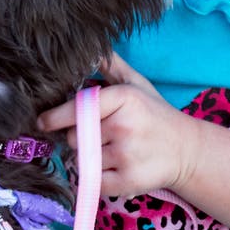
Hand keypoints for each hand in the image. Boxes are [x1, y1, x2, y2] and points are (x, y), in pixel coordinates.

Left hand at [37, 53, 197, 197]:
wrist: (188, 150)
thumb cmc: (156, 116)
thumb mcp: (137, 84)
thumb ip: (112, 67)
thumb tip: (89, 48)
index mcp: (124, 99)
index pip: (77, 108)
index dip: (55, 117)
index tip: (42, 121)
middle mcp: (124, 126)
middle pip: (74, 137)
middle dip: (80, 138)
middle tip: (100, 137)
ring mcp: (126, 155)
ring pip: (82, 160)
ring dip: (89, 159)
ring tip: (112, 152)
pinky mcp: (127, 181)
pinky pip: (93, 181)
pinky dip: (96, 179)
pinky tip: (113, 169)